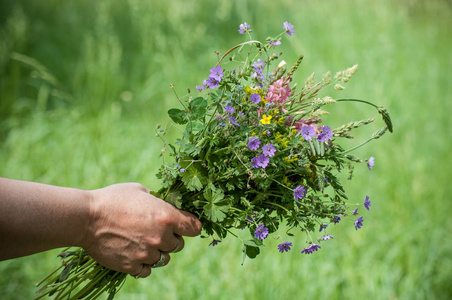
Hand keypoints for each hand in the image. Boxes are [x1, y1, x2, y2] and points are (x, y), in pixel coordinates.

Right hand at [83, 183, 201, 277]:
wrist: (86, 218)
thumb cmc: (113, 199)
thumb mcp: (140, 190)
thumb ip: (157, 200)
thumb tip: (164, 204)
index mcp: (167, 216)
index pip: (194, 227)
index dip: (192, 225)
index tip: (187, 225)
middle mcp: (160, 237)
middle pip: (179, 245)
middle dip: (171, 238)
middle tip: (157, 231)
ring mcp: (147, 254)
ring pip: (164, 259)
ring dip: (158, 252)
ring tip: (143, 242)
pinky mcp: (132, 266)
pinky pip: (147, 270)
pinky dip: (144, 264)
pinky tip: (135, 253)